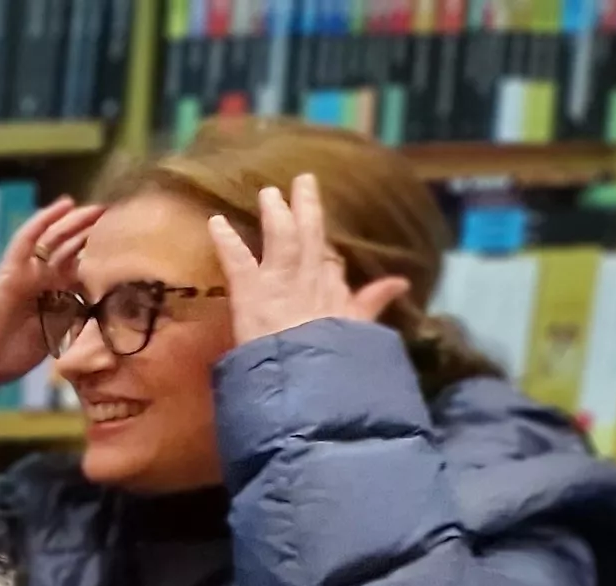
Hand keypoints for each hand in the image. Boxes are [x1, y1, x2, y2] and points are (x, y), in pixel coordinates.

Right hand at [0, 198, 106, 383]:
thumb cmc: (11, 356)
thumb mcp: (59, 336)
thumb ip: (79, 319)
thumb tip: (108, 306)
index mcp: (55, 297)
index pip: (83, 268)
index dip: (103, 254)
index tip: (129, 243)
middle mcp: (43, 280)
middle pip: (71, 250)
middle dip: (93, 234)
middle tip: (118, 217)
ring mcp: (27, 272)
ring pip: (54, 240)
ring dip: (76, 223)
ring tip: (98, 208)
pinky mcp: (11, 269)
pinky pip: (27, 240)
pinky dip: (43, 221)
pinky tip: (64, 204)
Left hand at [213, 171, 412, 346]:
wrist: (310, 376)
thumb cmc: (333, 358)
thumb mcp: (360, 329)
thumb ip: (374, 302)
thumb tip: (402, 282)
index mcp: (331, 289)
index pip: (328, 258)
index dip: (323, 242)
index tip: (315, 222)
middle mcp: (308, 276)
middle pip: (309, 234)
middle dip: (306, 206)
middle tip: (302, 180)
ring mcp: (279, 280)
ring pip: (280, 237)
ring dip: (274, 213)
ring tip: (267, 192)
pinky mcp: (251, 289)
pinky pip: (237, 259)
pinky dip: (226, 240)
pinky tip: (214, 222)